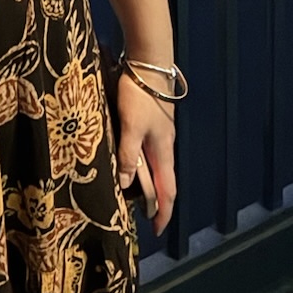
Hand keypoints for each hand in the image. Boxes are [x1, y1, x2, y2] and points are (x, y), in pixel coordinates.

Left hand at [115, 69, 177, 233]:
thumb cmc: (140, 95)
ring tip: (132, 193)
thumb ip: (128, 155)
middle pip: (163, 180)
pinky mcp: (152, 119)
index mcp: (163, 151)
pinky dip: (141, 163)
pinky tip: (129, 160)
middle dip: (155, 200)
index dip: (163, 212)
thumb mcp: (130, 126)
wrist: (149, 62)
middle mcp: (164, 144)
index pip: (167, 191)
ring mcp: (159, 132)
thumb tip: (126, 185)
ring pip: (155, 164)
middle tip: (141, 215)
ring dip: (147, 182)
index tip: (156, 230)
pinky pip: (148, 150)